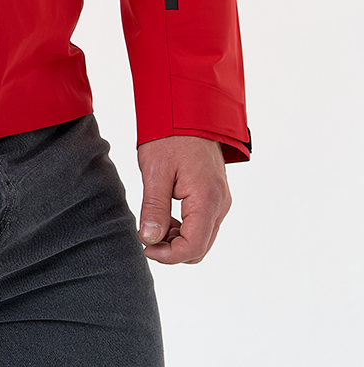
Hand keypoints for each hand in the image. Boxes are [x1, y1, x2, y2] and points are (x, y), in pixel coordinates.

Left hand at [136, 135, 231, 263]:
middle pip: (200, 248)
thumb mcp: (155, 171)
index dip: (167, 256)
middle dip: (172, 250)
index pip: (193, 248)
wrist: (189, 110)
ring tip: (153, 222)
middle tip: (146, 236)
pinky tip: (165, 214)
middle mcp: (220, 204)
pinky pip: (204, 223)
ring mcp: (221, 200)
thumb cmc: (170, 136)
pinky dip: (185, 227)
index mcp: (207, 200)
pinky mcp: (216, 195)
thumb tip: (150, 240)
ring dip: (178, 239)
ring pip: (202, 237)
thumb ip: (154, 208)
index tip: (145, 247)